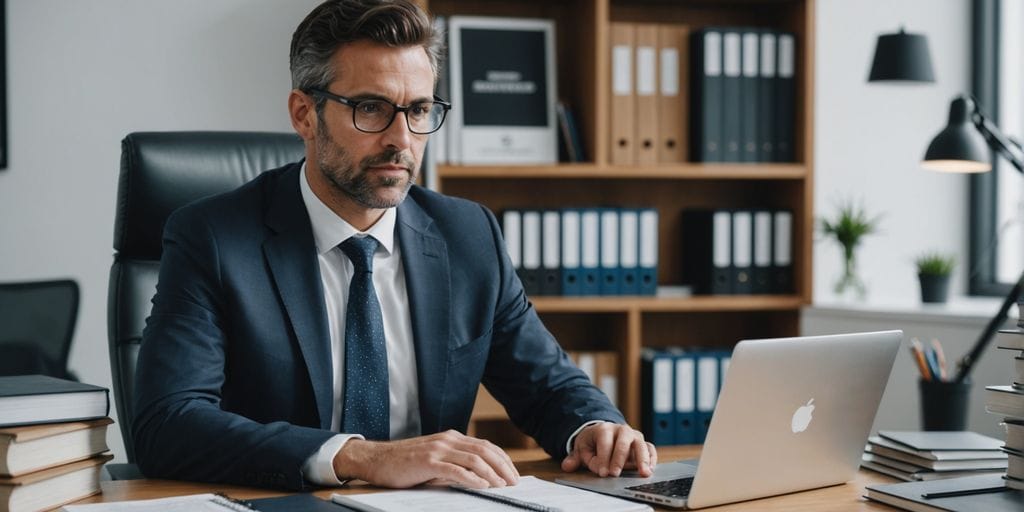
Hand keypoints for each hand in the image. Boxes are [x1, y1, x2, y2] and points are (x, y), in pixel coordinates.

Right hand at [333, 430, 519, 488]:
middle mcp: (447, 440)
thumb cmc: (404, 463)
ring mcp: (438, 449)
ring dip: (493, 473)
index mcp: (451, 438)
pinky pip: (456, 469)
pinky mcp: (428, 462)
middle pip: (485, 450)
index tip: (513, 472)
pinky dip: (473, 478)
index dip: (502, 459)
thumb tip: (478, 478)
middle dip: (504, 466)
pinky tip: (483, 486)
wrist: (376, 459)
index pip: (485, 446)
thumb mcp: (433, 460)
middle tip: (515, 481)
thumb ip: (453, 464)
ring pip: (474, 458)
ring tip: (503, 485)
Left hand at [561, 423, 656, 477]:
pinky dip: (651, 458)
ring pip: (640, 443)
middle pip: (623, 440)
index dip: (603, 456)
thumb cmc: (593, 443)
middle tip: (615, 473)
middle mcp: (620, 429)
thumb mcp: (581, 449)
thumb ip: (574, 458)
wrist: (604, 434)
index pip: (604, 441)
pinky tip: (650, 470)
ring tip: (643, 472)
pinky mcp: (642, 443)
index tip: (602, 472)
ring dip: (643, 458)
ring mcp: (633, 435)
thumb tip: (567, 466)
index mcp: (603, 428)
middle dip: (619, 458)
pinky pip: (650, 448)